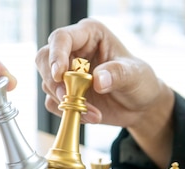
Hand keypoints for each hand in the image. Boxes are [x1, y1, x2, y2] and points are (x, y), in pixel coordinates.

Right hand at [36, 19, 173, 167]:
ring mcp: (66, 73)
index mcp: (89, 35)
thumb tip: (97, 80)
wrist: (139, 106)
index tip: (59, 75)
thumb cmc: (139, 82)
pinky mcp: (64, 93)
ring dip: (66, 101)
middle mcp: (73, 51)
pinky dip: (68, 112)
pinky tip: (89, 116)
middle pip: (44, 59)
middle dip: (53, 81)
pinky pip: (53, 103)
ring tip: (92, 112)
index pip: (62, 38)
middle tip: (68, 96)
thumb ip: (117, 74)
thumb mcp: (134, 75)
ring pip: (48, 84)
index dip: (56, 54)